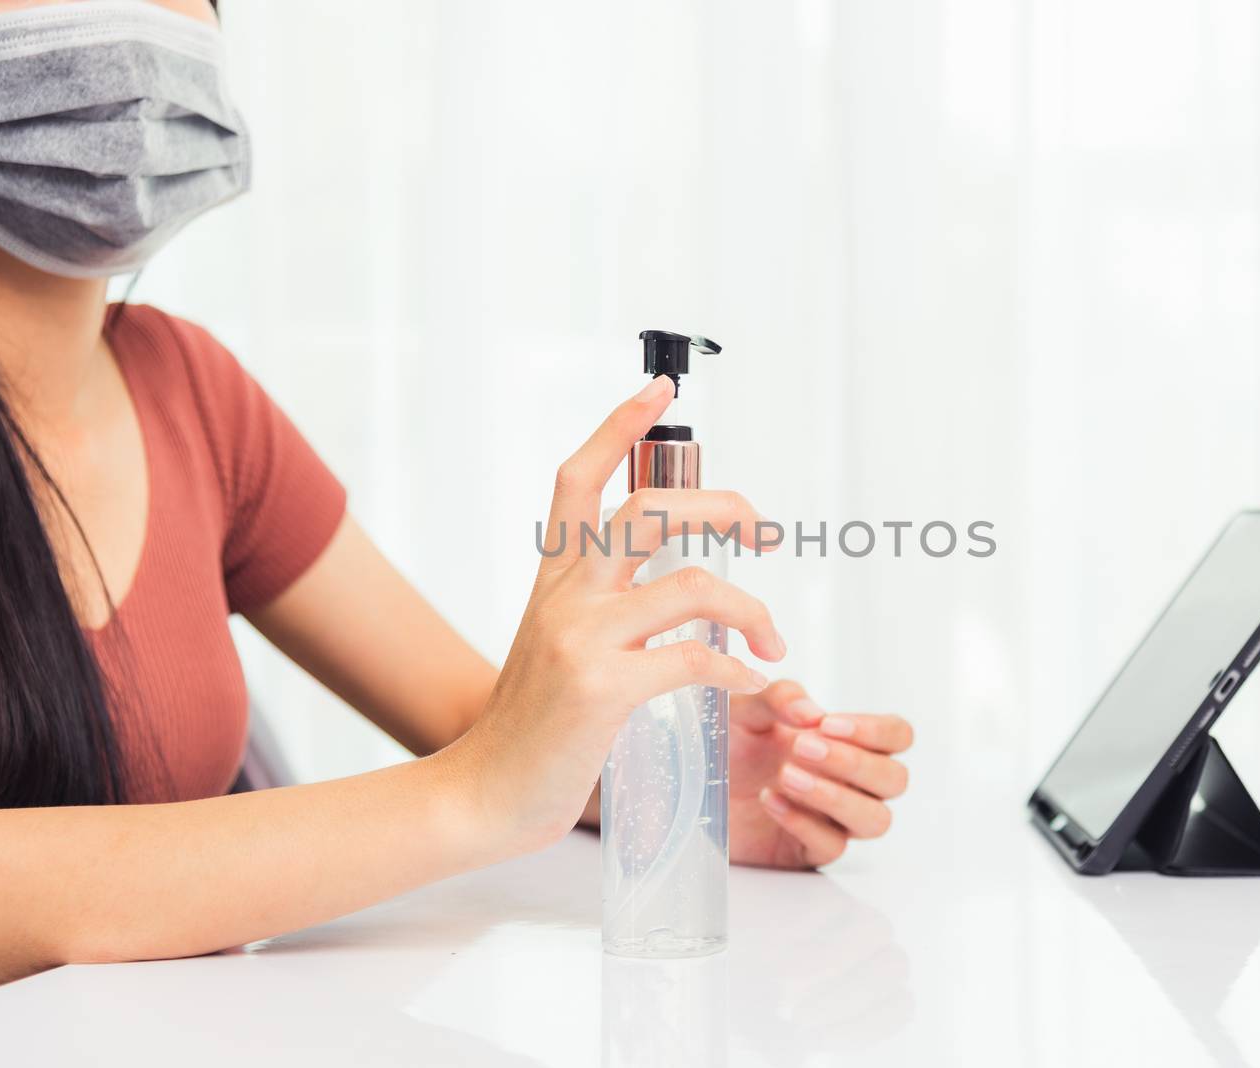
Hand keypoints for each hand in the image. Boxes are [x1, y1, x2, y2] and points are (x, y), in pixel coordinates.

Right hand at [437, 376, 787, 858]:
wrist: (485, 794)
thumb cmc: (535, 729)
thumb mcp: (557, 646)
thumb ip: (604, 609)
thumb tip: (679, 593)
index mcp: (556, 579)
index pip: (581, 478)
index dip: (621, 426)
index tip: (663, 388)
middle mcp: (566, 595)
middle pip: (649, 509)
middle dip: (722, 506)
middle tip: (765, 530)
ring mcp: (582, 638)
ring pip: (691, 586)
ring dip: (751, 608)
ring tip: (773, 638)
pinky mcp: (602, 689)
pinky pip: (694, 660)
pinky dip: (736, 670)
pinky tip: (751, 683)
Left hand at [728, 680, 912, 868]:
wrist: (699, 785)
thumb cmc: (736, 744)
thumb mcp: (748, 710)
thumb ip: (780, 699)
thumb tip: (811, 712)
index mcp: (852, 742)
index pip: (897, 736)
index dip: (875, 731)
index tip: (828, 724)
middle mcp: (855, 783)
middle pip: (894, 779)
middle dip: (852, 762)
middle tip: (803, 747)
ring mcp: (837, 819)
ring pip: (875, 819)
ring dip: (836, 797)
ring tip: (787, 776)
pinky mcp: (811, 850)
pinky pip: (831, 846)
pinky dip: (802, 822)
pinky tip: (769, 799)